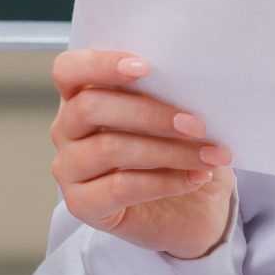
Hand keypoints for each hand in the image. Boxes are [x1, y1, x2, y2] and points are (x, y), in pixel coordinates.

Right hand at [50, 49, 234, 259]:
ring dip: (168, 151)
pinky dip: (165, 181)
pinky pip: (120, 187)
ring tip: (207, 156)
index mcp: (80, 96)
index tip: (146, 67)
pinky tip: (196, 178)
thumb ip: (166, 93)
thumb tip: (189, 79)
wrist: (188, 210)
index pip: (68, 70)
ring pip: (109, 148)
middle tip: (196, 125)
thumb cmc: (176, 151)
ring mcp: (69, 169)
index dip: (100, 63)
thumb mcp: (173, 116)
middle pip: (89, 107)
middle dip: (149, 113)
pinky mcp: (83, 205)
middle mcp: (66, 130)